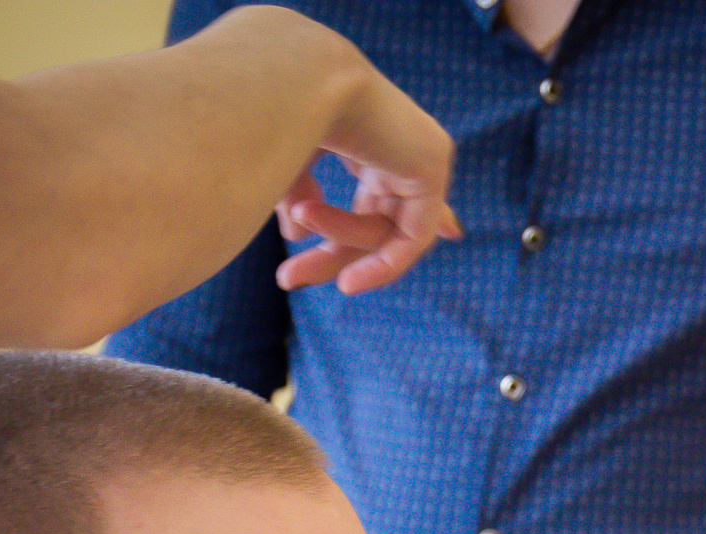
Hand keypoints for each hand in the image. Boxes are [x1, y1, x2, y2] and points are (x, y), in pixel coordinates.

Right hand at [268, 26, 461, 294]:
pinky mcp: (431, 164)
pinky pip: (414, 237)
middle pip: (374, 220)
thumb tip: (298, 234)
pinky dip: (384, 265)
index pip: (375, 191)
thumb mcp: (284, 163)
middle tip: (287, 280)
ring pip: (385, 228)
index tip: (341, 267)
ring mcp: (419, 151)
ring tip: (298, 217)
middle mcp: (396, 141)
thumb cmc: (274, 112)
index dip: (359, 230)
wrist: (291, 78)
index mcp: (364, 131)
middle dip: (331, 254)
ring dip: (337, 238)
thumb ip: (297, 197)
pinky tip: (348, 283)